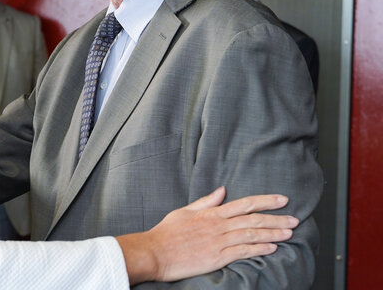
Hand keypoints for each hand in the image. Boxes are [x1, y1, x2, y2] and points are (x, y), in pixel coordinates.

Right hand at [116, 186, 297, 283]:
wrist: (155, 252)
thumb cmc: (167, 233)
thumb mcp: (184, 211)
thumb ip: (206, 202)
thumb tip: (222, 190)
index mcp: (211, 213)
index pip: (244, 203)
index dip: (265, 201)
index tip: (282, 199)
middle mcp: (218, 225)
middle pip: (253, 219)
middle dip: (276, 218)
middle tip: (294, 219)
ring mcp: (218, 241)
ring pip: (252, 234)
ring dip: (273, 233)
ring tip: (289, 232)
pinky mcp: (217, 257)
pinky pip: (243, 251)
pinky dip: (259, 249)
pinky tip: (272, 248)